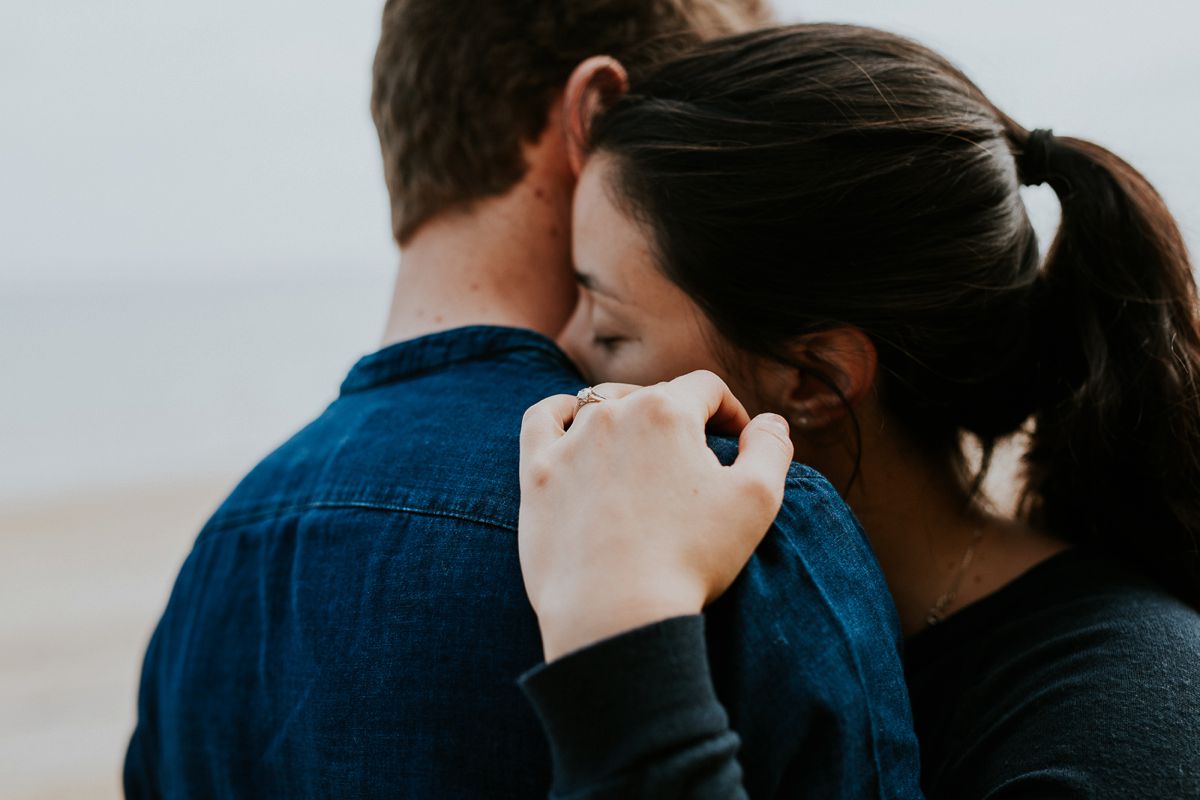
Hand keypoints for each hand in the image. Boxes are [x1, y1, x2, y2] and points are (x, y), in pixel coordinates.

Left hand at [519, 370, 793, 660]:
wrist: (615, 613)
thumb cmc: (691, 558)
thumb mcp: (758, 501)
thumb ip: (771, 449)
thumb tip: (769, 422)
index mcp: (668, 411)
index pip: (706, 389)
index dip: (729, 411)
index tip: (736, 441)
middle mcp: (614, 412)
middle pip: (655, 396)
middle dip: (680, 420)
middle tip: (693, 461)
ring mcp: (569, 441)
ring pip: (601, 405)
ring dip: (627, 418)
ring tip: (641, 449)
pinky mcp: (536, 472)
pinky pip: (542, 419)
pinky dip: (559, 413)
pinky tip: (571, 422)